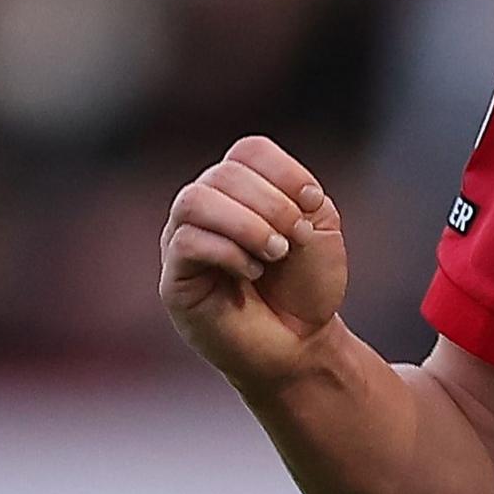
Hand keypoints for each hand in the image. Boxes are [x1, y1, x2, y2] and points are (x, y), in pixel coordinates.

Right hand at [160, 135, 348, 390]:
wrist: (300, 343)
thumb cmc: (306, 285)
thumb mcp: (320, 228)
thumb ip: (298, 195)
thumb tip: (268, 191)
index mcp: (243, 188)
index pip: (248, 150)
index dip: (284, 171)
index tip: (313, 203)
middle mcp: (207, 207)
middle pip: (224, 173)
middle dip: (271, 204)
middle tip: (293, 238)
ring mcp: (183, 239)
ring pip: (194, 200)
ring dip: (246, 224)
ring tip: (275, 252)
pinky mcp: (173, 278)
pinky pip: (185, 242)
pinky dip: (228, 252)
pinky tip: (252, 273)